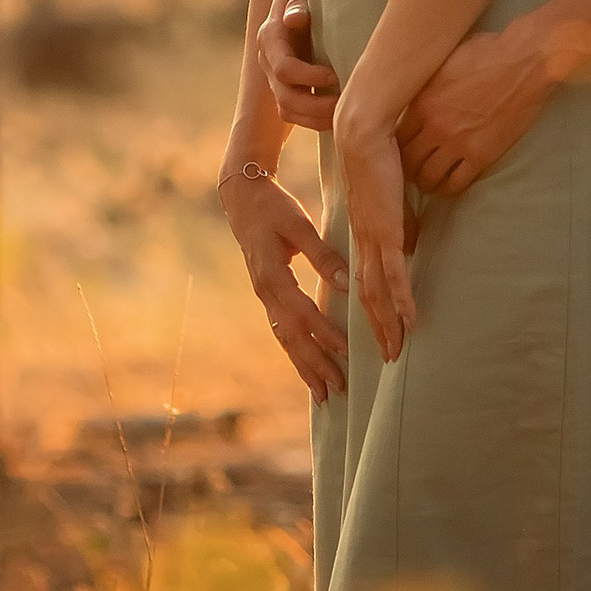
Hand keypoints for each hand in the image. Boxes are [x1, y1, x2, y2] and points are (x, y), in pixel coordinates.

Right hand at [217, 164, 347, 402]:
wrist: (242, 198)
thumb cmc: (273, 207)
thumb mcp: (299, 225)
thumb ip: (322, 254)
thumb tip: (346, 282)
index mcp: (273, 276)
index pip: (302, 314)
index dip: (325, 334)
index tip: (347, 351)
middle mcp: (265, 293)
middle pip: (291, 338)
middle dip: (314, 365)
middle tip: (337, 389)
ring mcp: (264, 296)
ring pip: (284, 339)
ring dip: (304, 367)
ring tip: (323, 393)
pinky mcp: (267, 294)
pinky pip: (281, 330)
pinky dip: (295, 352)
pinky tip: (307, 366)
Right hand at [261, 0, 340, 133]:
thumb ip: (300, 0)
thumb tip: (295, 19)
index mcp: (270, 36)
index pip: (284, 68)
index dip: (310, 77)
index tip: (336, 75)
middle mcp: (268, 59)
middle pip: (285, 97)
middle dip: (315, 106)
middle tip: (344, 104)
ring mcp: (275, 76)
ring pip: (288, 110)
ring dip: (315, 118)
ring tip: (343, 115)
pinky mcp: (288, 86)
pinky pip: (295, 113)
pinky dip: (314, 120)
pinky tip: (337, 116)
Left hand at [333, 110, 416, 364]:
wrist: (361, 130)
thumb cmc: (378, 152)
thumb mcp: (390, 194)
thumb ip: (399, 220)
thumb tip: (410, 243)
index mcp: (363, 232)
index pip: (366, 279)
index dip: (372, 307)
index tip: (379, 330)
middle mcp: (364, 241)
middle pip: (368, 295)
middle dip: (379, 328)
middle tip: (389, 355)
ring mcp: (374, 238)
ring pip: (378, 292)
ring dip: (387, 323)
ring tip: (396, 349)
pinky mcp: (386, 230)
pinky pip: (394, 273)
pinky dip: (401, 299)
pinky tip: (410, 319)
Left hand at [396, 19, 567, 195]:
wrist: (525, 61)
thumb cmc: (487, 52)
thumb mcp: (445, 62)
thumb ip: (426, 85)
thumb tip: (414, 97)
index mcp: (422, 101)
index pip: (395, 136)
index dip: (395, 147)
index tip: (400, 150)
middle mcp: (434, 126)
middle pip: (407, 161)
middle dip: (407, 169)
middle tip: (412, 171)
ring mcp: (457, 143)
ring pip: (429, 177)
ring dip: (427, 183)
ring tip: (430, 182)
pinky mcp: (481, 155)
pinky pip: (457, 183)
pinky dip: (450, 188)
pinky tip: (451, 184)